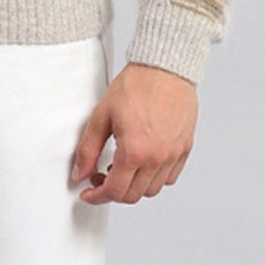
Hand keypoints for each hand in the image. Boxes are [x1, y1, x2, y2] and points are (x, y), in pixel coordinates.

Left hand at [71, 63, 197, 204]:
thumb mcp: (101, 116)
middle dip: (113, 192)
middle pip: (133, 195)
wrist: (165, 68)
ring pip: (152, 189)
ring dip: (134, 186)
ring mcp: (173, 154)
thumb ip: (88, 149)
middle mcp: (157, 158)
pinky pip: (169, 177)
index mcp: (134, 151)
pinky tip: (142, 162)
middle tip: (101, 177)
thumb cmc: (136, 86)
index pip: (114, 191)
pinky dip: (154, 178)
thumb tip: (80, 173)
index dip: (97, 197)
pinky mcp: (185, 148)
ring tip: (122, 167)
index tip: (89, 193)